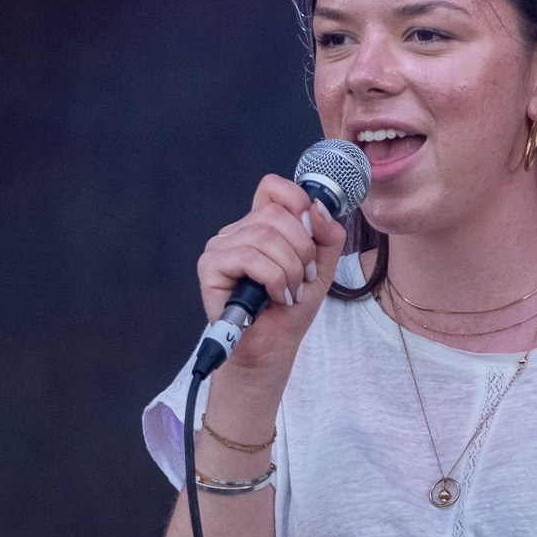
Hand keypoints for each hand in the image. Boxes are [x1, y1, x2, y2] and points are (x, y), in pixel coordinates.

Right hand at [197, 172, 348, 378]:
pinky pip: (250, 257)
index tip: (312, 232)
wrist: (272, 347)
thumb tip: (317, 207)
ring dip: (289, 270)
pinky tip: (275, 297)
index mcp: (261, 225)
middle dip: (301, 250)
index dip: (297, 201)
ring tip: (290, 292)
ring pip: (265, 236)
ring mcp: (221, 247)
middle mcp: (237, 231)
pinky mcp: (210, 266)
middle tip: (303, 279)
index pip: (273, 188)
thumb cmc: (290, 310)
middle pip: (276, 215)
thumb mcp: (320, 268)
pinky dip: (273, 279)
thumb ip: (327, 236)